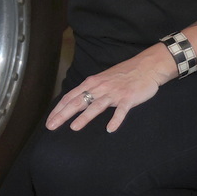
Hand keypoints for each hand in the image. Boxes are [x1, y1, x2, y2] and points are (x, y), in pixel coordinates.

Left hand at [45, 65, 163, 132]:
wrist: (147, 66)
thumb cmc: (123, 74)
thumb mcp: (102, 80)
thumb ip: (90, 90)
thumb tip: (76, 103)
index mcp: (92, 83)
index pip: (70, 97)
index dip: (58, 109)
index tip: (49, 121)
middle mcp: (100, 87)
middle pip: (78, 102)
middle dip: (63, 114)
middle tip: (51, 126)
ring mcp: (114, 93)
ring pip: (96, 106)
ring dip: (85, 117)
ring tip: (74, 127)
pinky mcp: (129, 98)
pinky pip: (121, 110)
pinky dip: (116, 120)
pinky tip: (110, 129)